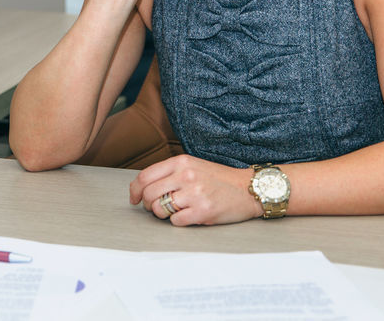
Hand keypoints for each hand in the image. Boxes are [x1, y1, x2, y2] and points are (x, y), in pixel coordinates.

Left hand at [128, 154, 263, 225]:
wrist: (248, 189)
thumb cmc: (219, 179)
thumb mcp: (193, 166)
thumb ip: (169, 173)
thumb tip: (142, 187)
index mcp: (181, 162)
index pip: (145, 176)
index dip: (135, 190)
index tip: (134, 199)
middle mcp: (186, 176)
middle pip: (149, 194)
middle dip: (148, 204)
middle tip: (155, 208)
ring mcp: (194, 193)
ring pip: (159, 209)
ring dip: (162, 214)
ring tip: (174, 211)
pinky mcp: (203, 211)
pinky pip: (175, 221)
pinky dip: (178, 221)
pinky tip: (188, 215)